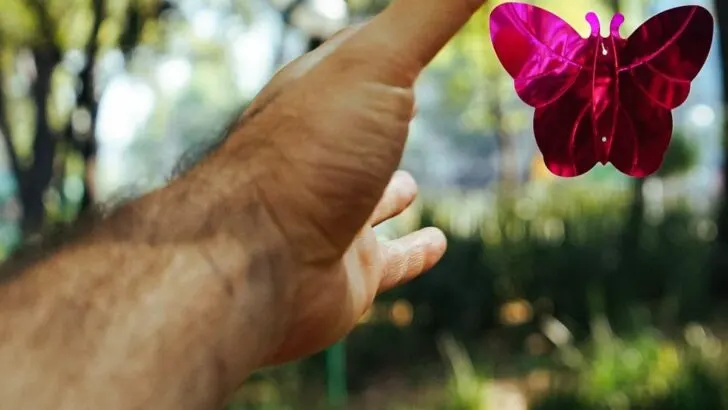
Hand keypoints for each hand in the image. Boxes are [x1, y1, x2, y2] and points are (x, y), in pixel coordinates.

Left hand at [213, 0, 485, 365]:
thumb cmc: (309, 156)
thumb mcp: (377, 63)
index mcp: (319, 97)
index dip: (386, 41)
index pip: (355, 56)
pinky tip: (438, 245)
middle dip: (387, 114)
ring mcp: (333, 213)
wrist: (255, 268)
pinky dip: (413, 253)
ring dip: (392, 190)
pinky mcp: (349, 271)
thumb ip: (428, 12)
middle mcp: (321, 154)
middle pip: (360, 127)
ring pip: (369, 197)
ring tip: (413, 183)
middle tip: (415, 104)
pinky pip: (390, 260)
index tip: (411, 33)